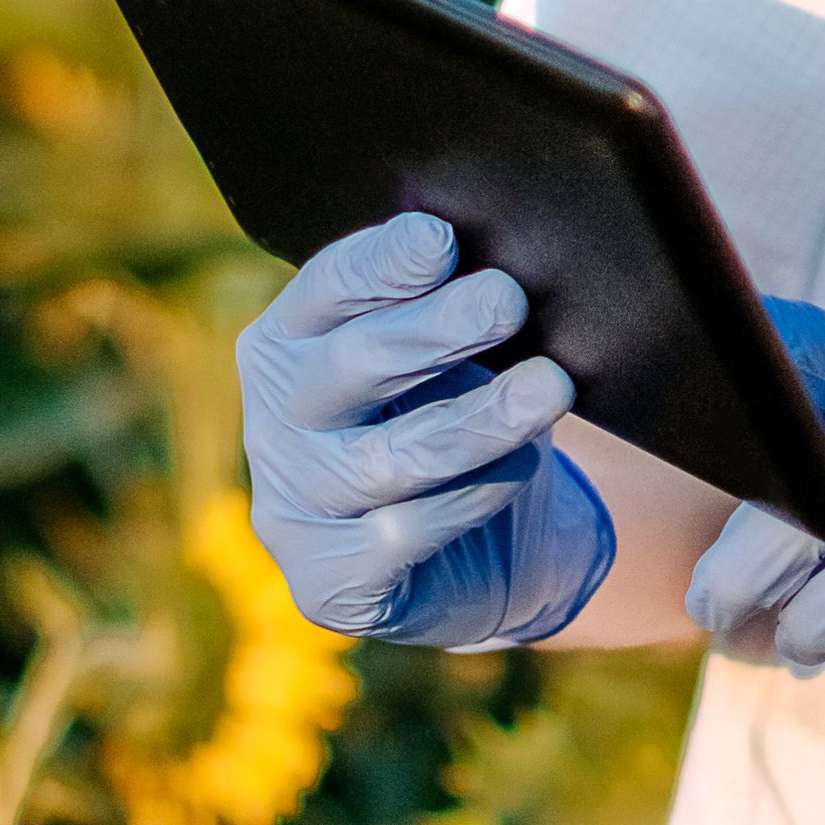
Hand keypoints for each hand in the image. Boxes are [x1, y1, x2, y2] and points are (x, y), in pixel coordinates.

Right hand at [235, 213, 614, 648]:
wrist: (481, 551)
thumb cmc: (457, 417)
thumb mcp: (450, 354)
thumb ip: (446, 304)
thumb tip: (495, 256)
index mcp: (287, 344)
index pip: (325, 291)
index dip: (380, 266)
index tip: (441, 241)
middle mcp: (274, 422)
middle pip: (353, 366)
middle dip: (436, 330)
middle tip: (509, 299)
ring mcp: (291, 508)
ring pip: (388, 458)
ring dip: (478, 419)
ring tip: (550, 386)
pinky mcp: (329, 583)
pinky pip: (406, 535)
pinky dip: (474, 497)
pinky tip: (523, 468)